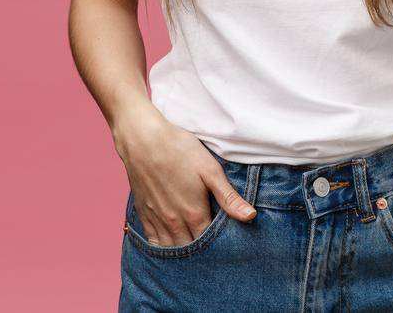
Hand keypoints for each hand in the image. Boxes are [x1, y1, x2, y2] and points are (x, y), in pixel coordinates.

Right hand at [113, 106, 256, 245]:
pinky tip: (170, 245)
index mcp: (193, 214)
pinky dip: (162, 248)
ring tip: (194, 252)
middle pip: (190, 250)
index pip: (210, 245)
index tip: (228, 245)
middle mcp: (174, 222)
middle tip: (213, 250)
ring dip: (182, 253)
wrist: (142, 139)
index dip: (220, 246)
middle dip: (202, 253)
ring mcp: (156, 220)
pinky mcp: (143, 214)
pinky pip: (152, 242)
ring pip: (170, 249)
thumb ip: (229, 198)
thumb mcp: (210, 170)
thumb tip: (250, 217)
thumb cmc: (179, 149)